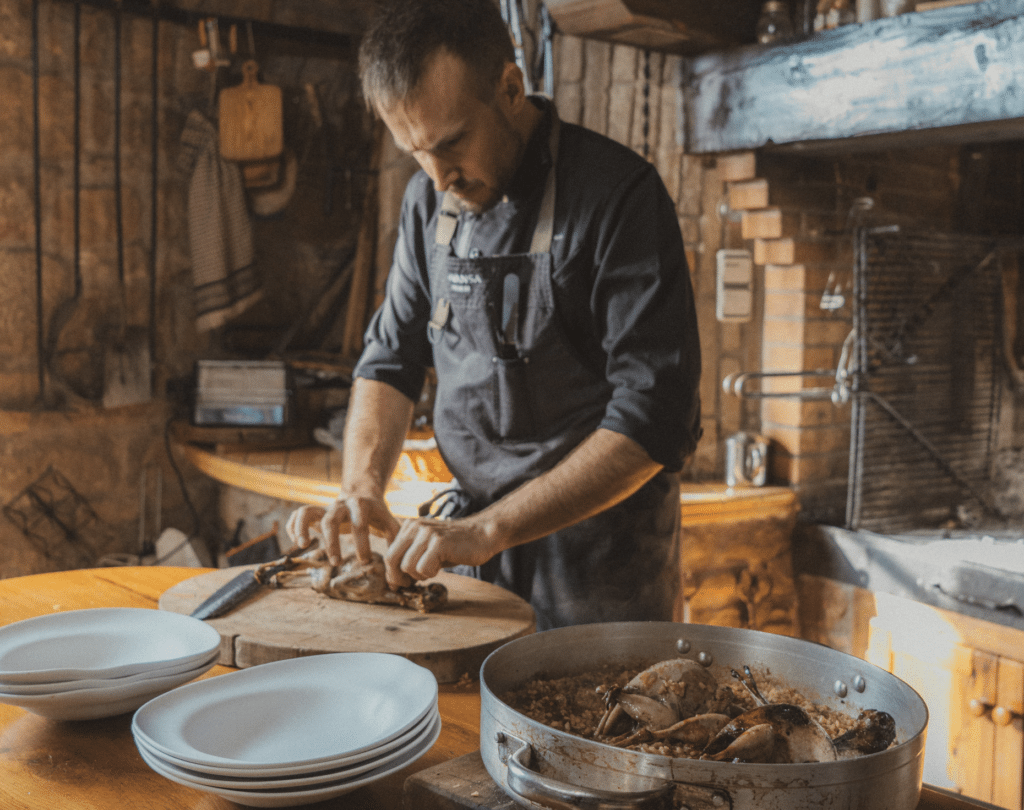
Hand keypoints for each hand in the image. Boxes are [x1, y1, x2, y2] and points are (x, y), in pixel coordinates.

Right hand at [285, 495, 400, 565]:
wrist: (362, 492)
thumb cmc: (377, 515)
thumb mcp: (389, 523)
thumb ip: (395, 544)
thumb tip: (399, 578)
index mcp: (362, 506)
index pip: (360, 525)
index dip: (362, 544)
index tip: (366, 561)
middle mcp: (341, 504)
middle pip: (331, 520)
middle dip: (332, 542)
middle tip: (336, 562)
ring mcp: (326, 507)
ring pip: (308, 512)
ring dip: (303, 528)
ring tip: (302, 546)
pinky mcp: (315, 510)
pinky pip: (299, 514)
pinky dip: (294, 526)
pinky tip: (298, 542)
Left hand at [383, 515, 496, 589]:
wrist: (483, 534)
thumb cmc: (456, 545)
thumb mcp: (428, 547)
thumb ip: (411, 557)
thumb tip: (394, 581)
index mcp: (410, 526)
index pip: (390, 553)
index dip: (392, 573)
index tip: (400, 584)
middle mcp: (415, 526)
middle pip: (392, 559)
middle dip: (399, 577)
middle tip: (411, 584)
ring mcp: (427, 533)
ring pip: (407, 566)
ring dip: (420, 575)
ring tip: (434, 568)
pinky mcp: (439, 542)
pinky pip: (423, 568)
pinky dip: (431, 573)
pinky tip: (441, 566)